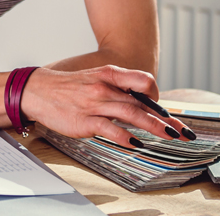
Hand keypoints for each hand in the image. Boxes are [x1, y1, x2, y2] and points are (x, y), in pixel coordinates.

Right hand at [18, 66, 195, 146]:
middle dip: (165, 118)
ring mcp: (95, 104)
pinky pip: (110, 129)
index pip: (143, 81)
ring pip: (131, 115)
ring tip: (169, 136)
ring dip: (154, 127)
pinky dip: (126, 137)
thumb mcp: (94, 79)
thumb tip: (138, 104)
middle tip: (182, 131)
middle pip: (142, 103)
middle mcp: (105, 88)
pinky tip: (137, 145)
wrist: (37, 90)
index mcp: (109, 74)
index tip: (164, 111)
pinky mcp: (85, 121)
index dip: (156, 96)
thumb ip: (116, 89)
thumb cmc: (68, 87)